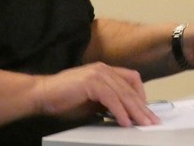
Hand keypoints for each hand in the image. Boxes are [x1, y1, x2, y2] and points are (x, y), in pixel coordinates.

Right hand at [35, 62, 158, 127]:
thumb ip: (107, 102)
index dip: (141, 95)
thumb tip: (124, 114)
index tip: (146, 110)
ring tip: (142, 124)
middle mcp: (104, 69)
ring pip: (124, 94)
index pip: (132, 79)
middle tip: (152, 121)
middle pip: (131, 88)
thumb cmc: (64, 99)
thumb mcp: (91, 101)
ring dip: (135, 111)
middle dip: (143, 107)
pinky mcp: (92, 83)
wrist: (41, 94)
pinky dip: (119, 111)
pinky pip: (111, 99)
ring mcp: (98, 74)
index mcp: (105, 70)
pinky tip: (124, 121)